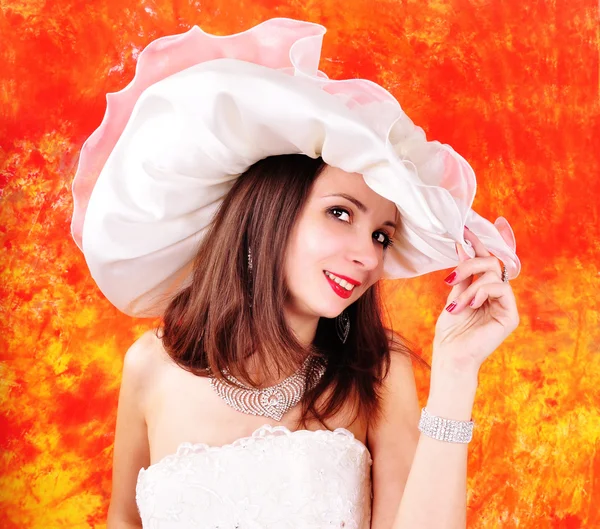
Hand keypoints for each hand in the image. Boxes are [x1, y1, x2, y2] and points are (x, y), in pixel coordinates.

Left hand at [432, 227, 519, 374]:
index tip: (464, 230)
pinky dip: (482, 292)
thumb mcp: (454, 295)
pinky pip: (501, 288)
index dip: (477, 244)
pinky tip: (471, 303)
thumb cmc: (450, 331)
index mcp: (484, 289)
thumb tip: (463, 246)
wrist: (450, 356)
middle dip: (469, 264)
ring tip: (457, 304)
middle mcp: (497, 295)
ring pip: (493, 273)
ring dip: (470, 285)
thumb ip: (462, 275)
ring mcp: (505, 304)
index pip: (484, 261)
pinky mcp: (511, 315)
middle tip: (452, 278)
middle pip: (490, 262)